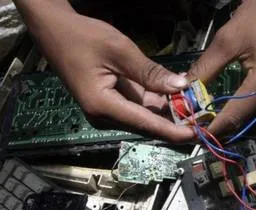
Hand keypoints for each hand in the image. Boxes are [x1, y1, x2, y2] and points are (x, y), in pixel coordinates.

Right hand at [13, 0, 194, 142]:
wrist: (54, 29)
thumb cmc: (82, 37)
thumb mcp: (120, 51)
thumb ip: (150, 72)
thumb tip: (179, 87)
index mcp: (102, 105)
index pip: (145, 123)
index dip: (172, 130)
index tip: (195, 134)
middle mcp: (103, 114)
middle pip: (145, 122)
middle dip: (173, 119)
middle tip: (201, 114)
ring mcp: (105, 110)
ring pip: (143, 114)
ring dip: (166, 108)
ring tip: (193, 101)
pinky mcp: (108, 101)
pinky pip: (135, 104)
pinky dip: (154, 99)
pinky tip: (174, 92)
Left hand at [188, 0, 255, 135]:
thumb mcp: (229, 39)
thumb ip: (206, 68)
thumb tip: (184, 90)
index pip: (236, 116)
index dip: (214, 128)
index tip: (194, 136)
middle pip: (249, 125)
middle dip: (225, 131)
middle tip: (201, 133)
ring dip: (238, 127)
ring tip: (214, 126)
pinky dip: (251, 118)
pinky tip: (235, 115)